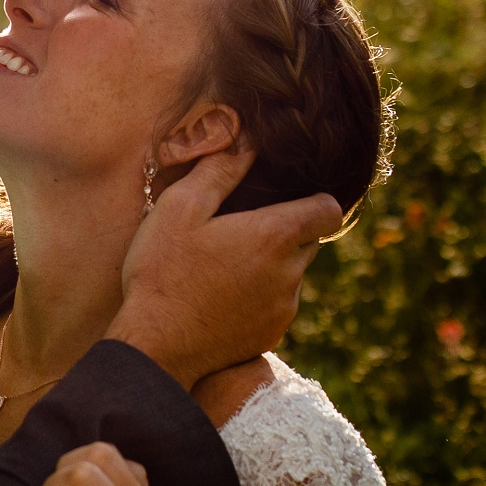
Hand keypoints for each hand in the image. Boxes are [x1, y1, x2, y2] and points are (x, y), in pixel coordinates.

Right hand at [107, 150, 342, 388]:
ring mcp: (283, 308)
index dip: (314, 199)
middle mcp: (290, 273)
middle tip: (241, 229)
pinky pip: (278, 304)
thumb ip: (221, 169)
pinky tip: (221, 295)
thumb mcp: (181, 207)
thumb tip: (248, 139)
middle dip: (285, 230)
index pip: (329, 209)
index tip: (287, 198)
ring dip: (271, 265)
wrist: (157, 346)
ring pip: (293, 273)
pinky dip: (260, 296)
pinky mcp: (271, 333)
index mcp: (275, 236)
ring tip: (224, 266)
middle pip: (310, 240)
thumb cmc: (164, 271)